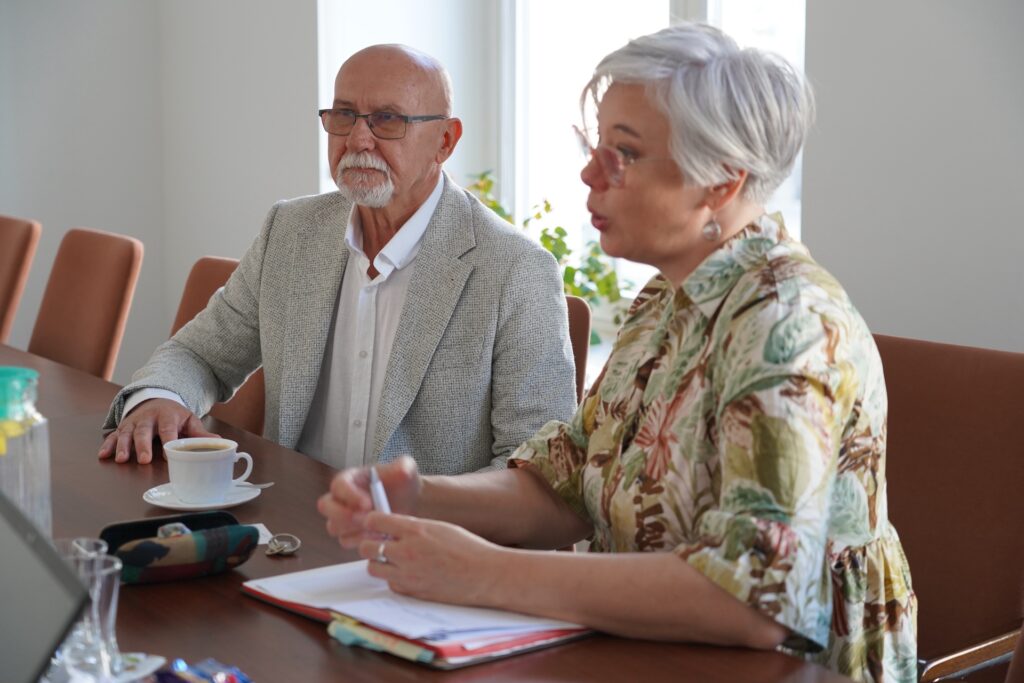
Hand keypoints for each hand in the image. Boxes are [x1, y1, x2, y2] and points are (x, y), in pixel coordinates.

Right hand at [97, 398, 217, 463]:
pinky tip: (103, 455)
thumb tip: (219, 441)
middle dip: (143, 445)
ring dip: (123, 446)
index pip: (168, 428)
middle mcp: (148, 418)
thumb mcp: (189, 420)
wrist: (156, 398)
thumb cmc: (174, 415)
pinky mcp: (123, 427)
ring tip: (121, 459)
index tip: (170, 453)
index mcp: (167, 416)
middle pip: (144, 431)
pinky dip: (108, 445)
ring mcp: (134, 422)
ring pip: (126, 433)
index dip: (169, 440)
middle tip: (144, 459)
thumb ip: (200, 432)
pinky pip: (114, 435)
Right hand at [317, 455, 420, 547]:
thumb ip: (403, 466)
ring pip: (334, 527)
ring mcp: (343, 517)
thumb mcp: (406, 469)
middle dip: (342, 515)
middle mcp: (341, 498)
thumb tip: (401, 470)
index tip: (368, 504)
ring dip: (352, 530)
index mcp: (350, 479)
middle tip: (364, 519)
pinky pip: (346, 541)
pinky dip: (359, 541)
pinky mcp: (350, 534)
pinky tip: (377, 538)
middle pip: (325, 507)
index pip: (339, 485)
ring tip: (374, 530)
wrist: (411, 504)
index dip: (349, 495)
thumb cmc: (403, 484)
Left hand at [360, 513, 504, 606]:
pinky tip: (408, 574)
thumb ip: (414, 528)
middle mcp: (407, 551)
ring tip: (393, 560)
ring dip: (379, 562)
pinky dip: (394, 579)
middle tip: (380, 543)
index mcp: (415, 530)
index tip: (374, 523)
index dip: (372, 521)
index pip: (375, 520)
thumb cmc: (467, 549)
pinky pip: (391, 584)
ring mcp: (407, 574)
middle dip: (370, 543)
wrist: (484, 574)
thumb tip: (392, 529)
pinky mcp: (412, 592)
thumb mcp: (439, 528)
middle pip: (367, 547)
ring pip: (373, 568)